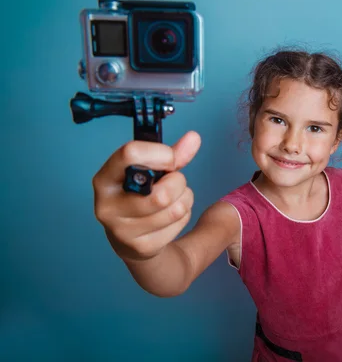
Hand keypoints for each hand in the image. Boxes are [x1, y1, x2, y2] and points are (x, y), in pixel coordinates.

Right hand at [92, 131, 200, 260]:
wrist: (131, 240)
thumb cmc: (141, 195)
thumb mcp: (152, 172)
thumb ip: (172, 155)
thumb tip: (194, 138)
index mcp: (105, 178)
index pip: (130, 154)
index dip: (160, 153)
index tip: (171, 158)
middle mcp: (107, 205)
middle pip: (161, 192)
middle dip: (178, 183)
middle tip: (174, 183)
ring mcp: (122, 230)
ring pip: (174, 209)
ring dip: (185, 199)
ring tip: (175, 198)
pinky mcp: (141, 247)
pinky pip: (178, 223)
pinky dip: (184, 215)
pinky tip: (171, 217)